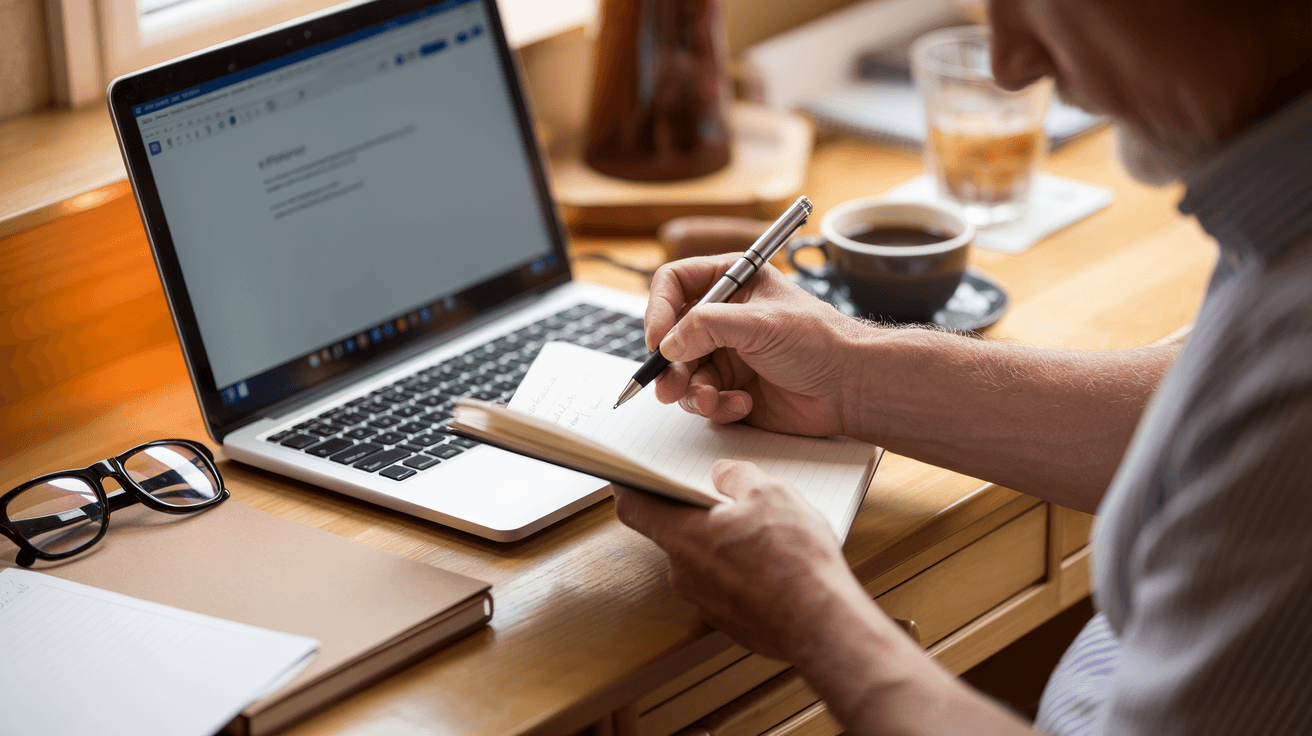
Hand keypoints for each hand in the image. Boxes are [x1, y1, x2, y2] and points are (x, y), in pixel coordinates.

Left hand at [613, 459, 863, 660]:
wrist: (822, 623)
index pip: (634, 508)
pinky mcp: (729, 621)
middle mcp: (684, 573)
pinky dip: (741, 571)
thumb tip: (723, 474)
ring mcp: (705, 602)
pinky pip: (726, 586)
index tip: (628, 474)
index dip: (629, 486)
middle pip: (676, 532)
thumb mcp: (769, 492)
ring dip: (723, 543)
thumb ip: (736, 476)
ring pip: (705, 560)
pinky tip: (773, 562)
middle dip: (697, 513)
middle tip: (726, 497)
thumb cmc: (795, 559)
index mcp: (683, 536)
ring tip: (763, 530)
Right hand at [645, 255, 867, 436]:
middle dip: (669, 364)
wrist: (850, 388)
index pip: (675, 284)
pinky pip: (702, 400)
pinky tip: (743, 405)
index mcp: (732, 282)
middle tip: (668, 385)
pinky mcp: (731, 389)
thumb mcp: (759, 322)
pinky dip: (716, 406)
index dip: (658, 309)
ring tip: (709, 401)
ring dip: (690, 391)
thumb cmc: (820, 342)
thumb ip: (707, 327)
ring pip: (682, 373)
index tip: (657, 340)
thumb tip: (667, 345)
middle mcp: (724, 317)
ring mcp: (726, 354)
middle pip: (671, 335)